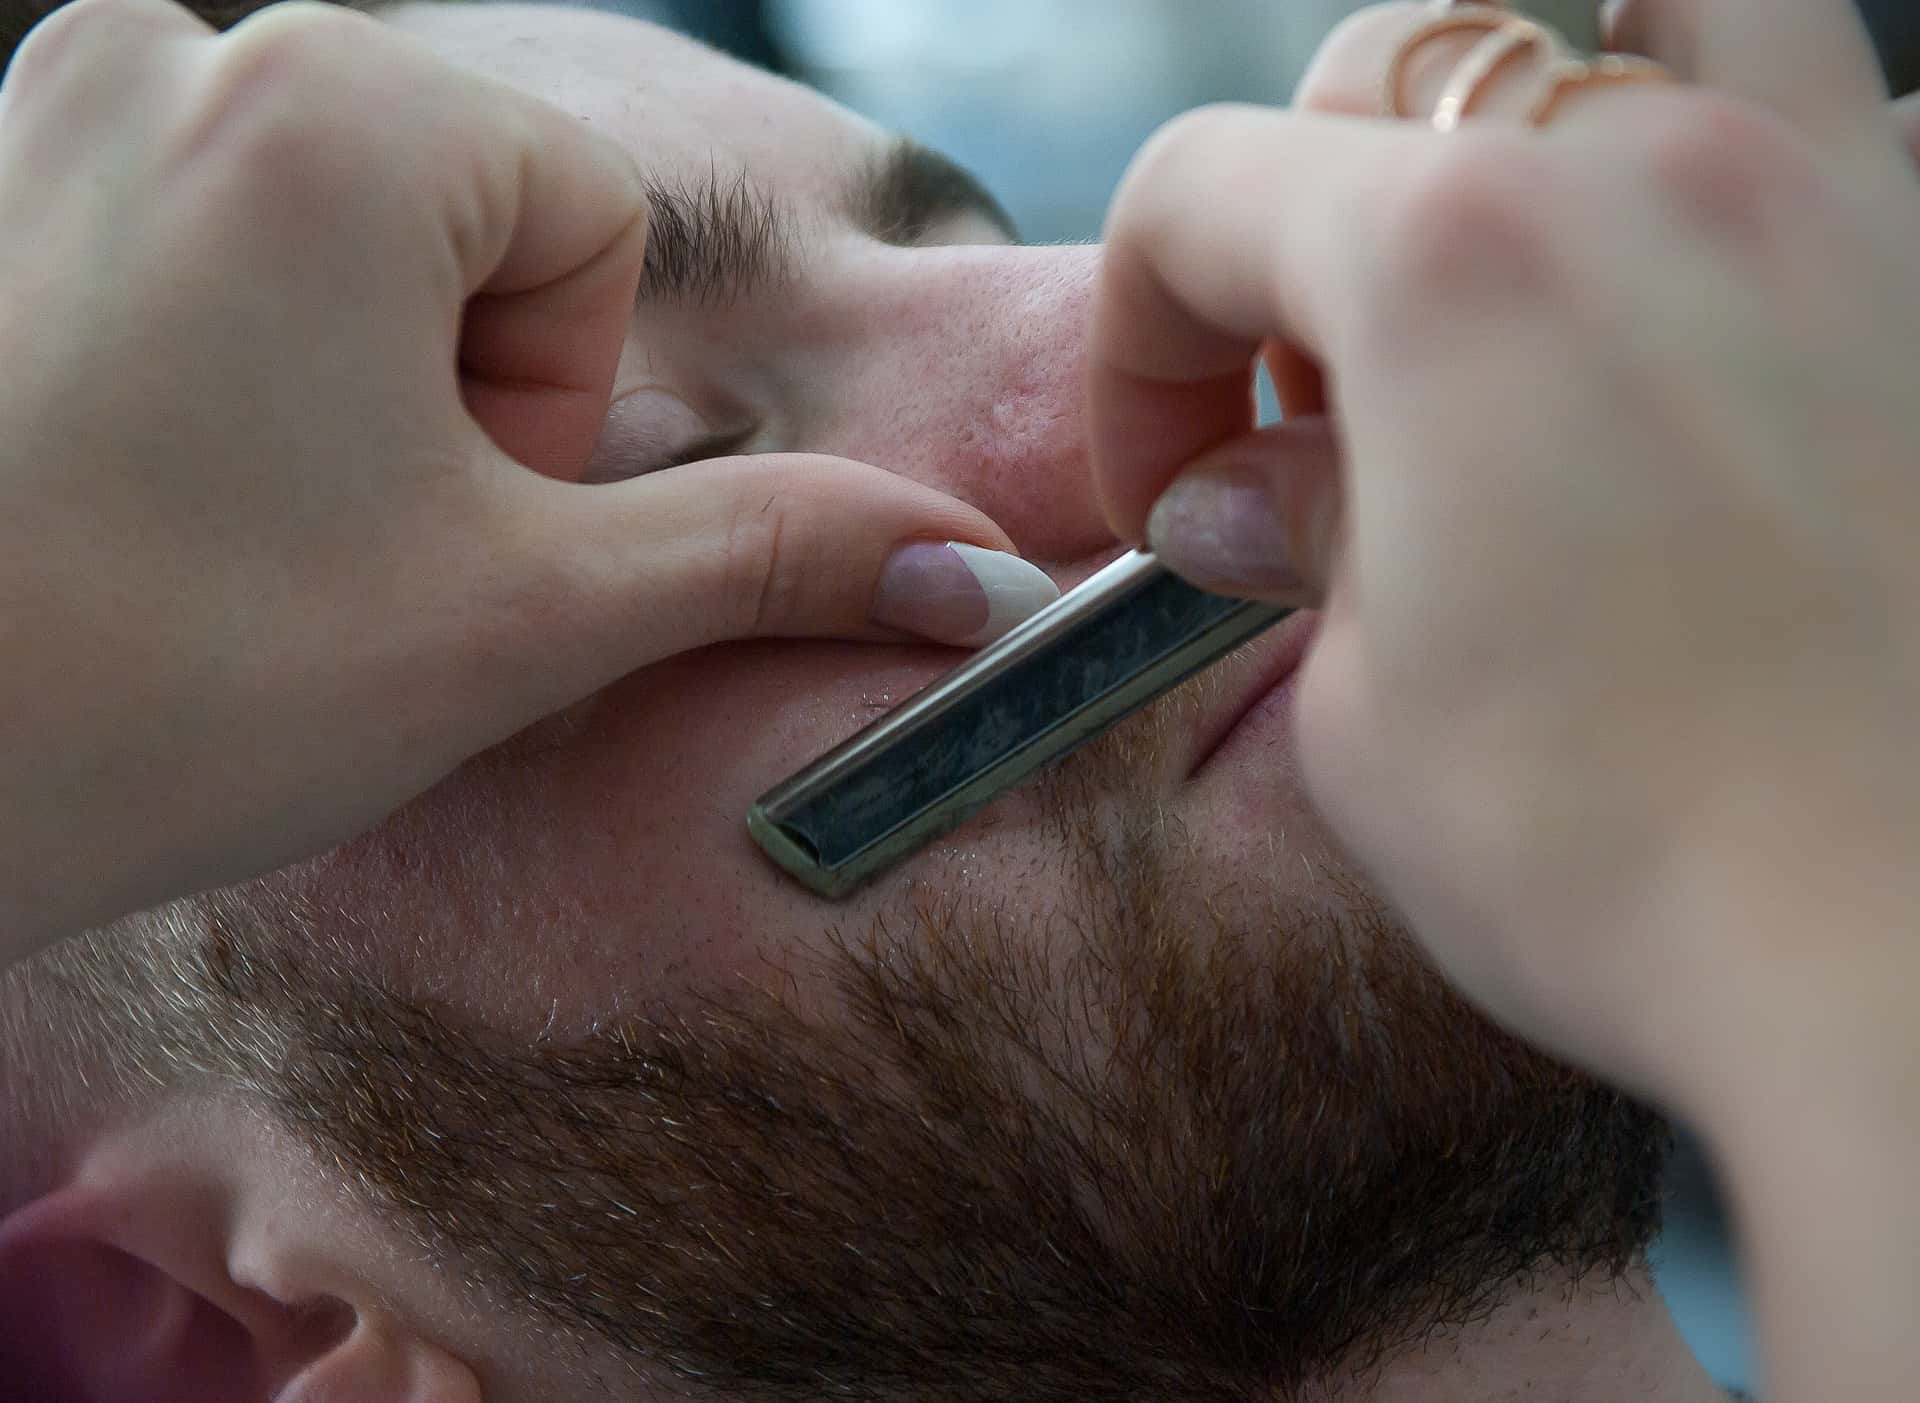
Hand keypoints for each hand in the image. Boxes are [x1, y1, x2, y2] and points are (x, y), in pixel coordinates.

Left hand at [0, 0, 1032, 959]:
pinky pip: (206, 228)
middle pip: (469, 216)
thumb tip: (980, 573)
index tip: (435, 523)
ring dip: (348, 380)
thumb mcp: (529, 614)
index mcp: (339, 107)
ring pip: (340, 227)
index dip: (556, 412)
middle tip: (335, 539)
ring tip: (237, 516)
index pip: (592, 227)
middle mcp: (180, 44)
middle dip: (454, 394)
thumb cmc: (174, 686)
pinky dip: (230, 350)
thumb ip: (774, 554)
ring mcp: (51, 96)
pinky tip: (149, 478)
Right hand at [1089, 0, 1919, 1110]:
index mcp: (1452, 268)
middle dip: (1290, 246)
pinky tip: (1688, 301)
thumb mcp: (1365, 710)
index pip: (1199, 195)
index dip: (1135, 340)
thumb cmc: (1633, 862)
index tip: (1162, 476)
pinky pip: (1824, 109)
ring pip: (1632, 21)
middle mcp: (1650, 177)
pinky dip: (1719, 151)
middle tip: (1301, 424)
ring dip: (1514, 119)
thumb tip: (1243, 497)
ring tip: (1492, 275)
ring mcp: (1834, 204)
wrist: (1917, 976)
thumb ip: (1299, 545)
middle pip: (1384, 81)